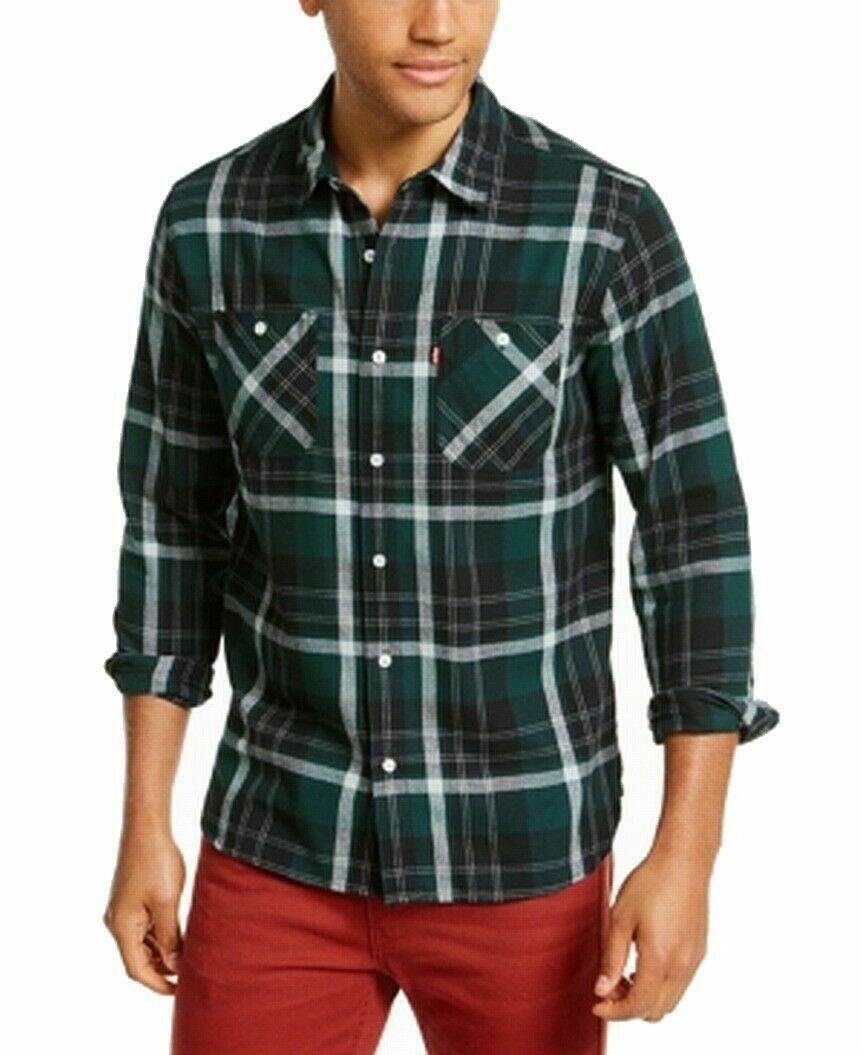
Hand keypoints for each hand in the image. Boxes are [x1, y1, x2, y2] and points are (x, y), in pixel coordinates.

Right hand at [103, 821, 185, 994]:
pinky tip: (179, 935)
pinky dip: (159, 936)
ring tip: (187, 957)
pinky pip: (143, 927)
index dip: (158, 983)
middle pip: (137, 958)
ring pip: (141, 943)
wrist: (147, 828)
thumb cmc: (156, 861)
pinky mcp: (130, 899)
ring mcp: (122, 910)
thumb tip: (174, 964)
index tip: (179, 991)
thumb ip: (169, 937)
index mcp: (122, 926)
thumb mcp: (166, 903)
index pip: (137, 969)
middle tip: (189, 975)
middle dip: (161, 970)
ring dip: (161, 953)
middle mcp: (117, 921)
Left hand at [591, 846, 709, 1021]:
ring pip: (670, 1000)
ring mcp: (693, 960)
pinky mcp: (698, 951)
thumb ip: (611, 958)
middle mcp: (682, 965)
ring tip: (624, 972)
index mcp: (660, 958)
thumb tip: (602, 989)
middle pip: (655, 1011)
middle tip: (609, 986)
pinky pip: (680, 984)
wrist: (683, 861)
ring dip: (646, 997)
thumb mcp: (620, 917)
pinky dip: (660, 985)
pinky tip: (644, 961)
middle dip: (629, 1007)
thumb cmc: (651, 882)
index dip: (615, 1012)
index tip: (597, 1005)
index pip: (637, 1006)